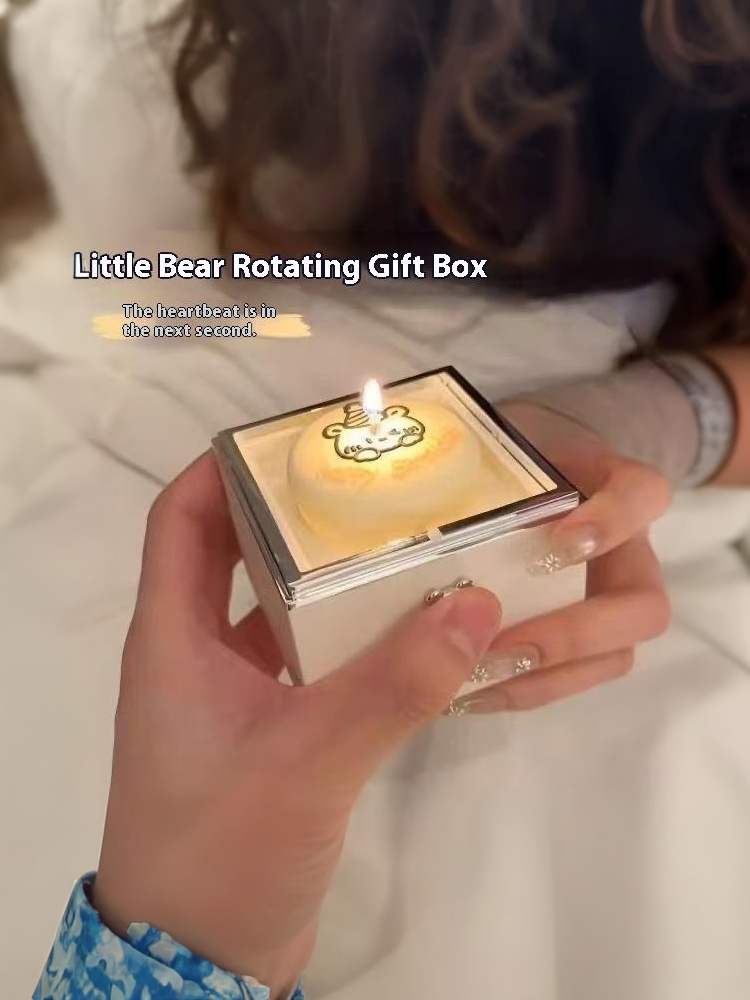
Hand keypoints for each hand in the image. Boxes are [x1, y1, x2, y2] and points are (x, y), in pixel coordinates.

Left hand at [92, 454, 500, 997]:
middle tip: (371, 485)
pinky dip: (345, 639)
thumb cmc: (222, 851)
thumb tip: (477, 606)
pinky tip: (403, 634)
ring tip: (400, 546)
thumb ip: (393, 685)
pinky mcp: (263, 736)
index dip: (225, 466)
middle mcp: (193, 656)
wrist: (198, 968)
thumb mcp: (310, 762)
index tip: (296, 437)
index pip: (181, 519)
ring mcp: (228, 698)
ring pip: (275, 609)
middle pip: (235, 553)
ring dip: (328, 577)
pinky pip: (303, 662)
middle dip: (295, 512)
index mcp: (173, 639)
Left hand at [450, 401, 671, 714]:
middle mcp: (621, 551)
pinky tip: (466, 694)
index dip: (613, 521)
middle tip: (503, 644)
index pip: (641, 495)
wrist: (509, 464)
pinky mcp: (576, 639)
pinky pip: (570, 679)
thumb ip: (467, 467)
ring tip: (478, 680)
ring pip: (612, 656)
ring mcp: (605, 600)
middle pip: (643, 606)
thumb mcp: (488, 446)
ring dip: (547, 676)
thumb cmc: (500, 451)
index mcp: (606, 488)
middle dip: (575, 633)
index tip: (557, 543)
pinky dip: (524, 690)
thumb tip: (435, 534)